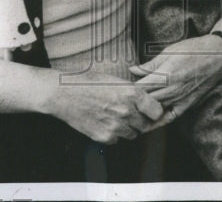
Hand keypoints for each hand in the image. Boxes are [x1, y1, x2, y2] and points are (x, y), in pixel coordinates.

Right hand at [45, 73, 164, 143]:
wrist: (64, 94)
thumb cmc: (89, 83)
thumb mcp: (116, 80)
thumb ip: (133, 91)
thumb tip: (148, 100)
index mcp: (132, 94)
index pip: (157, 111)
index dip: (153, 111)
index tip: (150, 110)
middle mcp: (126, 111)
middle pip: (145, 125)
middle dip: (140, 120)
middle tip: (130, 114)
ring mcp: (116, 126)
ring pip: (132, 134)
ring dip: (127, 128)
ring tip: (115, 116)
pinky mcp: (104, 137)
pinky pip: (117, 140)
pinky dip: (114, 134)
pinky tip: (104, 122)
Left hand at [129, 35, 221, 121]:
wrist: (218, 55)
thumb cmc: (193, 50)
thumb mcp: (169, 51)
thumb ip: (150, 64)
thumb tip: (132, 70)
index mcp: (166, 75)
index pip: (140, 88)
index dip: (128, 89)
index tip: (120, 88)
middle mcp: (173, 90)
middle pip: (146, 101)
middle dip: (133, 101)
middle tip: (122, 100)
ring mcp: (181, 99)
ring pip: (156, 110)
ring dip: (144, 110)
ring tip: (131, 110)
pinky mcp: (188, 104)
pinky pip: (171, 116)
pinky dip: (159, 120)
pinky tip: (150, 120)